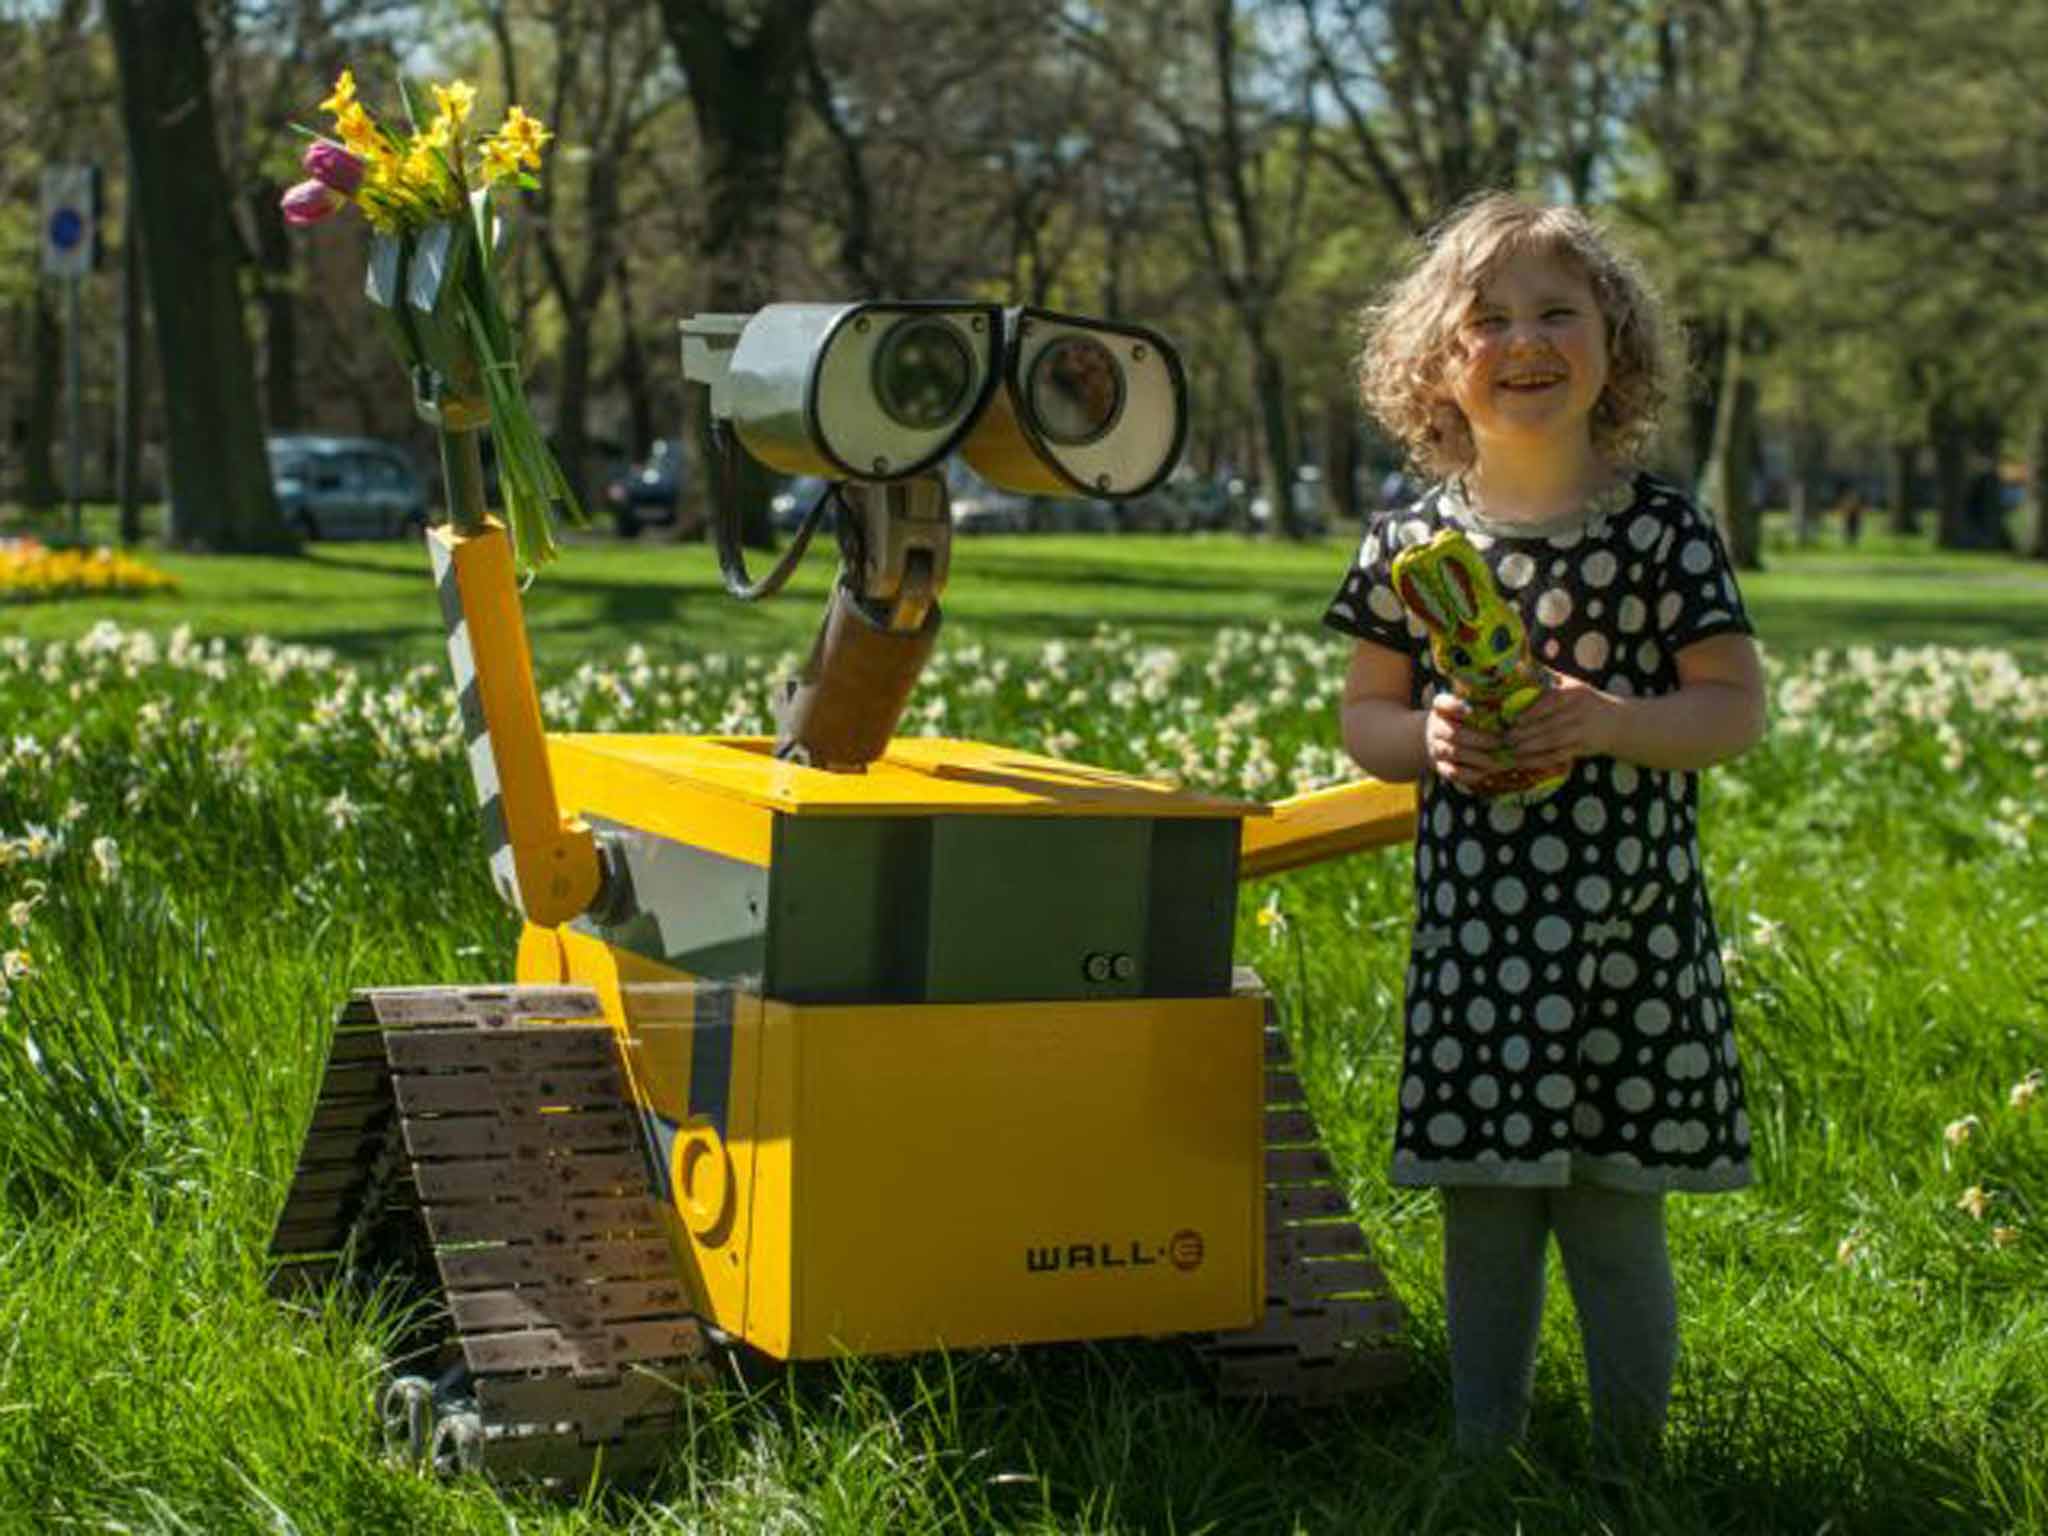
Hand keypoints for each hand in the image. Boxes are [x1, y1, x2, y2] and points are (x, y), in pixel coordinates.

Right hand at [1423, 692, 1504, 788]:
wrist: (1443, 740)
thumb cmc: (1466, 719)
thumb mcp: (1471, 707)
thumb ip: (1486, 705)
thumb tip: (1513, 707)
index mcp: (1441, 708)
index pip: (1442, 703)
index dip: (1455, 706)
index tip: (1471, 710)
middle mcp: (1436, 727)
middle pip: (1453, 733)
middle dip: (1479, 738)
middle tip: (1501, 741)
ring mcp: (1436, 747)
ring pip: (1453, 753)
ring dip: (1478, 757)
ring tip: (1498, 759)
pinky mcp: (1440, 766)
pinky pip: (1452, 772)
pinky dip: (1470, 773)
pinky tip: (1487, 772)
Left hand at [1505, 669, 1620, 777]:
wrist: (1618, 723)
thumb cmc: (1585, 701)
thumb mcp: (1572, 685)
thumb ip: (1546, 677)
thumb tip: (1518, 665)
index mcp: (1577, 693)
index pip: (1553, 701)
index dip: (1533, 711)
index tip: (1515, 719)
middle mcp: (1581, 712)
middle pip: (1550, 724)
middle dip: (1525, 732)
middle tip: (1505, 737)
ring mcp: (1583, 732)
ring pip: (1553, 741)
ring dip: (1530, 746)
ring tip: (1511, 748)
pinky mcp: (1582, 749)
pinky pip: (1557, 756)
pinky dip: (1538, 760)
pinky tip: (1522, 760)